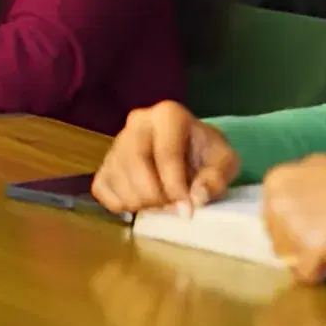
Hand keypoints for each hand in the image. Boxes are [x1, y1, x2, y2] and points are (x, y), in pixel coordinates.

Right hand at [89, 102, 237, 214]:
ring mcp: (117, 142)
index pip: (166, 153)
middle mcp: (137, 122)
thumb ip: (216, 178)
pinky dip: (119, 204)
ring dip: (139, 203)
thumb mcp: (224, 162)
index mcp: (169, 114)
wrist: (189, 151)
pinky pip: (101, 188)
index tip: (186, 210)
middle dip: (154, 194)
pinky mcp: (104, 163)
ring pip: (117, 177)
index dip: (176, 187)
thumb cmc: (206, 154)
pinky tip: (141, 203)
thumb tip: (197, 198)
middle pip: (135, 162)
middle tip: (170, 208)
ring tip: (160, 205)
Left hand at [262, 155, 325, 283]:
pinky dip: (322, 271)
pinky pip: (306, 274)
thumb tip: (288, 208)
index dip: (295, 227)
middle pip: (277, 240)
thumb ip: (297, 187)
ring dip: (311, 258)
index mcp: (276, 182)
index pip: (272, 218)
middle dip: (300, 244)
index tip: (319, 224)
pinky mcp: (310, 248)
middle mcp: (276, 203)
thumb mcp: (319, 169)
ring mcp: (292, 226)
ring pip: (290, 259)